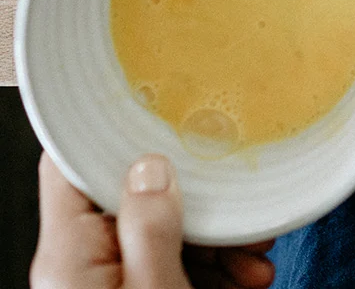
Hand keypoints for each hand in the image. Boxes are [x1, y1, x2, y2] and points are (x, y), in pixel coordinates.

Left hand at [31, 153, 273, 288]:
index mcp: (67, 257)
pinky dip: (207, 272)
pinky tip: (244, 280)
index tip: (161, 115)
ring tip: (254, 261)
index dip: (111, 134)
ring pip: (156, 236)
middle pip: (128, 201)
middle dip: (193, 202)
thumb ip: (151, 226)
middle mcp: (77, 270)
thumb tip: (151, 166)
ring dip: (212, 241)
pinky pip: (165, 271)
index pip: (70, 166)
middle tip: (241, 212)